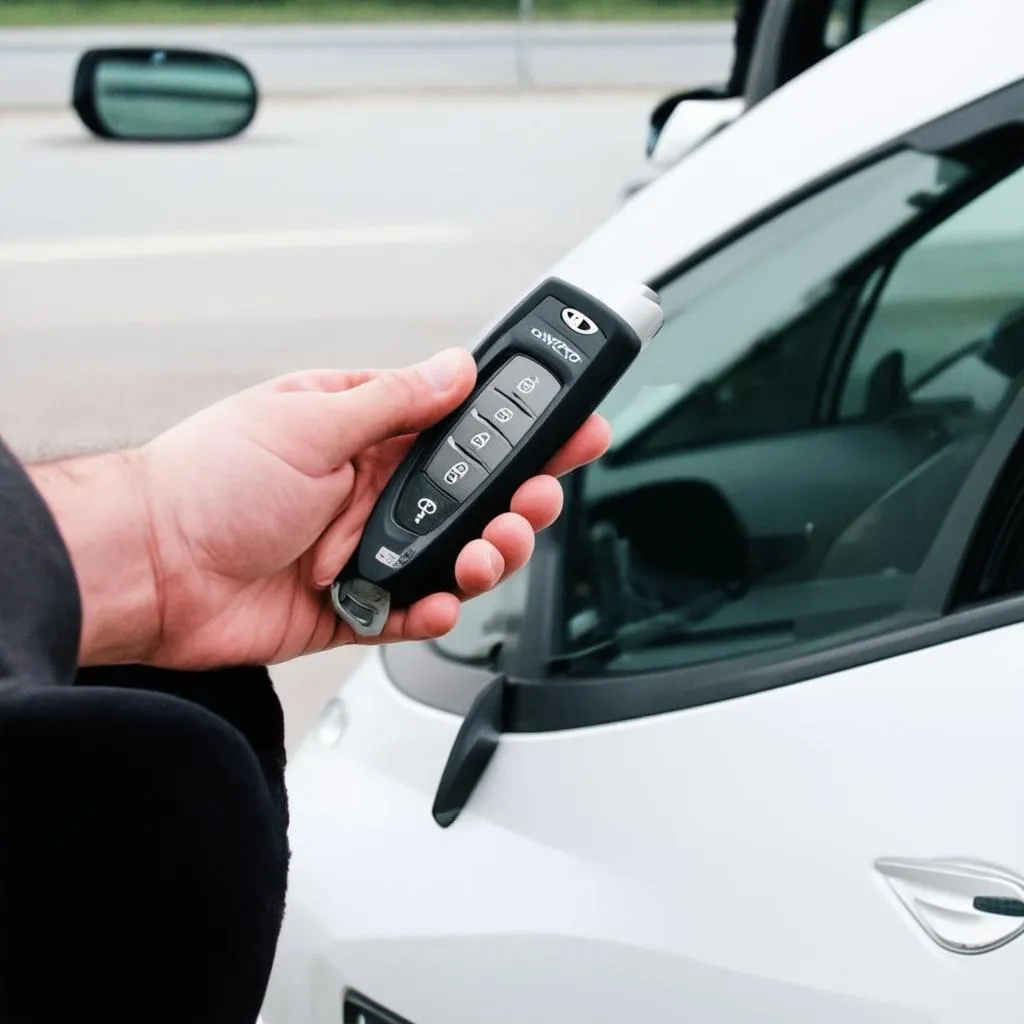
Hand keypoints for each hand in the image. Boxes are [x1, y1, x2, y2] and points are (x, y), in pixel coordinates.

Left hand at [64, 349, 607, 669]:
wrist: (144, 568)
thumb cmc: (205, 481)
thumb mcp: (307, 422)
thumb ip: (393, 401)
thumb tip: (455, 368)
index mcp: (363, 434)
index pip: (462, 427)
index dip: (520, 431)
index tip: (572, 430)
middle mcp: (370, 491)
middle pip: (471, 498)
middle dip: (516, 501)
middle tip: (536, 500)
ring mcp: (363, 549)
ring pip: (451, 558)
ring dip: (483, 557)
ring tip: (487, 552)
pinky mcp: (350, 604)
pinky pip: (409, 611)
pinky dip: (430, 611)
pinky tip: (435, 602)